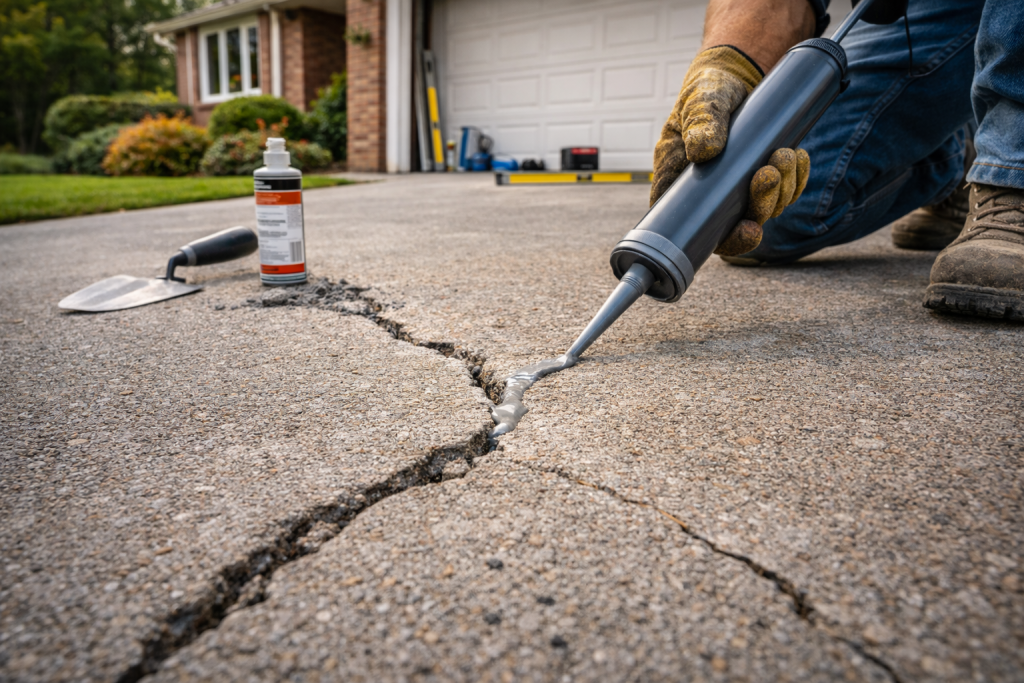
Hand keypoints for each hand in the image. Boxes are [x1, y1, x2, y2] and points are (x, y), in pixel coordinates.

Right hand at [651, 45, 809, 256]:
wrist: (731, 75)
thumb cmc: (706, 89)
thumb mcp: (699, 100)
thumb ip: (700, 120)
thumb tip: (703, 150)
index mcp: (681, 184)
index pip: (698, 228)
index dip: (727, 240)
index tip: (749, 229)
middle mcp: (709, 194)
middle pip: (739, 224)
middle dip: (762, 205)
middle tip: (770, 172)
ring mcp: (738, 189)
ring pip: (765, 209)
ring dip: (782, 190)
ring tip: (786, 154)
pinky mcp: (760, 176)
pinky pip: (784, 192)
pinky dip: (795, 180)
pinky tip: (799, 159)